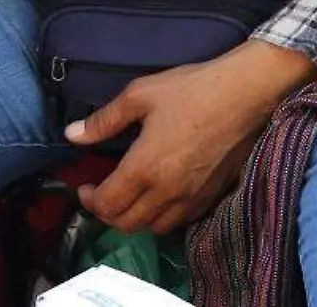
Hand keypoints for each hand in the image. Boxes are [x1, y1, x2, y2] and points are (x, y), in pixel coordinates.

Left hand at [65, 40, 316, 233]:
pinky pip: (180, 221)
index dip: (89, 201)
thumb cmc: (190, 90)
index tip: (84, 186)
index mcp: (144, 168)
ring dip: (134, 218)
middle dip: (107, 214)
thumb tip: (71, 135)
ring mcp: (192, 198)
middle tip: (100, 193)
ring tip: (127, 197)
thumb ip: (103, 121)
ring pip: (155, 227)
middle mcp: (167, 192)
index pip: (108, 205)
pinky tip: (158, 196)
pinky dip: (162, 216)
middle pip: (128, 223)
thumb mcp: (139, 96)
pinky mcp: (212, 196)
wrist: (245, 94)